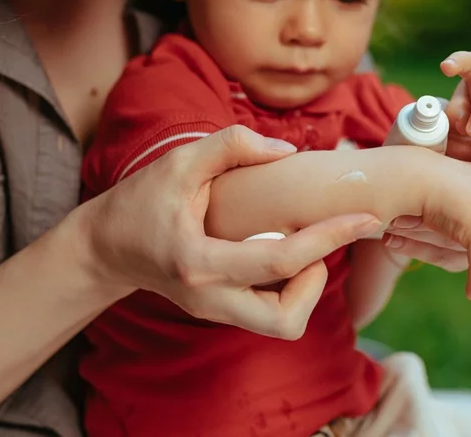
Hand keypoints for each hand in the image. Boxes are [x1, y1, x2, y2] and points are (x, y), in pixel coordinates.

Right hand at [77, 125, 380, 339]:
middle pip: (286, 321)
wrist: (104, 247)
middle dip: (318, 284)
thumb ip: (231, 146)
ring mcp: (215, 311)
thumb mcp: (179, 162)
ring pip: (282, 324)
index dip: (329, 239)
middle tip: (319, 243)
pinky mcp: (220, 312)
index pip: (280, 263)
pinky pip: (270, 313)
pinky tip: (285, 251)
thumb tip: (288, 149)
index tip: (365, 218)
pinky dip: (290, 287)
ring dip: (306, 288)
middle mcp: (210, 298)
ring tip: (301, 244)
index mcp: (199, 262)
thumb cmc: (140, 201)